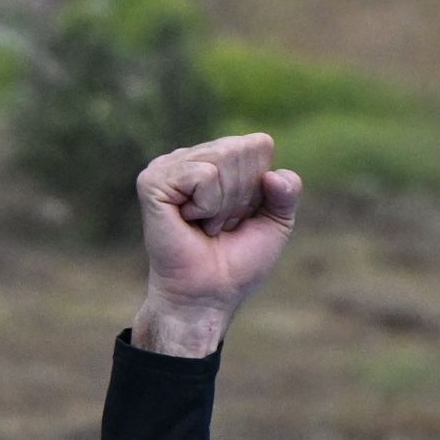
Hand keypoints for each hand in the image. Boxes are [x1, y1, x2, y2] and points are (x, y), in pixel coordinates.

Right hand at [130, 134, 299, 358]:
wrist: (210, 293)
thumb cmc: (238, 261)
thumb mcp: (276, 223)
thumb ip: (287, 192)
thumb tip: (275, 173)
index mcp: (215, 160)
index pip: (257, 146)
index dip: (260, 186)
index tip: (242, 216)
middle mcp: (188, 158)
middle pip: (239, 151)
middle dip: (242, 196)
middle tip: (222, 224)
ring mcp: (166, 167)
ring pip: (221, 160)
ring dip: (225, 203)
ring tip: (206, 224)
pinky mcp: (152, 181)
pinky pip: (204, 175)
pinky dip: (208, 205)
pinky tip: (190, 221)